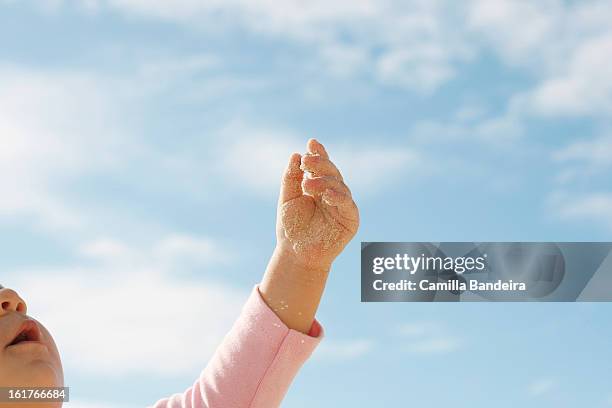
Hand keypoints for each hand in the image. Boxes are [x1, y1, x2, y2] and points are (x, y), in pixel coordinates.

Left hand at [276, 139, 358, 271]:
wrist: (295, 254)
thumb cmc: (291, 228)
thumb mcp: (287, 199)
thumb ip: (291, 178)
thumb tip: (295, 155)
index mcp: (318, 186)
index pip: (320, 166)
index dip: (318, 153)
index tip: (311, 143)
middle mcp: (332, 192)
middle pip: (331, 172)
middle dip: (320, 164)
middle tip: (306, 162)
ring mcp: (342, 205)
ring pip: (339, 185)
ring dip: (324, 181)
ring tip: (307, 183)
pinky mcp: (350, 219)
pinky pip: (347, 204)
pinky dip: (338, 197)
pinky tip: (327, 195)